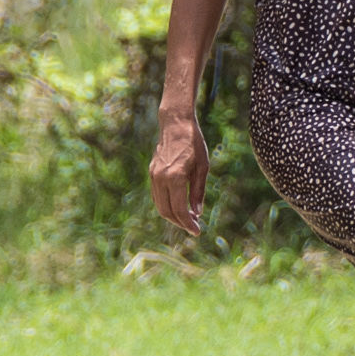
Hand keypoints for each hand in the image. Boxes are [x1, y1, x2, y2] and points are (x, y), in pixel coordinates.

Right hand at [149, 116, 210, 234]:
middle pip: (166, 211)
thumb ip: (198, 192)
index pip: (179, 210)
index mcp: (176, 178)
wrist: (175, 124)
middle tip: (193, 227)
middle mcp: (161, 179)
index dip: (188, 224)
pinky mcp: (152, 173)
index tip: (197, 231)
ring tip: (188, 218)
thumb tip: (197, 213)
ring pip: (159, 205)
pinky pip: (157, 196)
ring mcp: (154, 176)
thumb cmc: (193, 144)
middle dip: (180, 223)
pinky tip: (179, 206)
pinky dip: (166, 205)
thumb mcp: (202, 168)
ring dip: (172, 216)